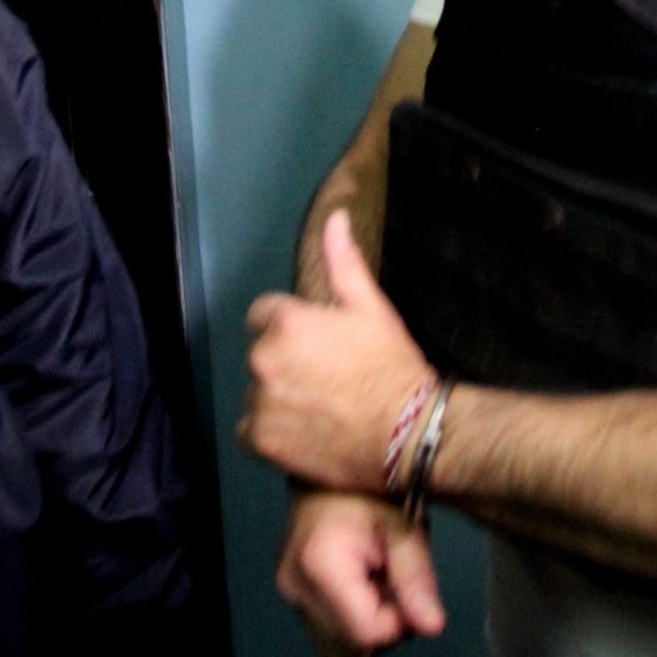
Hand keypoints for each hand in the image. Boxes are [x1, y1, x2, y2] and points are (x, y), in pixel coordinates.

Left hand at [241, 211, 432, 491]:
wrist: (407, 433)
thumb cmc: (391, 366)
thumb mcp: (371, 308)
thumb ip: (343, 262)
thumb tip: (334, 216)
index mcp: (286, 322)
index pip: (263, 315)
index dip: (290, 329)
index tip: (316, 347)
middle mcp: (264, 358)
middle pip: (261, 355)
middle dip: (284, 362)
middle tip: (324, 380)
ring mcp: (260, 402)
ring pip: (257, 394)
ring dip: (276, 398)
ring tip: (317, 409)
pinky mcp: (261, 440)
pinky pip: (250, 432)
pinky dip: (269, 433)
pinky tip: (301, 434)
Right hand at [277, 489, 445, 656]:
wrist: (330, 459)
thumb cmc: (368, 487)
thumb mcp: (403, 526)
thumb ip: (417, 579)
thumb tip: (432, 628)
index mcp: (320, 565)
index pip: (368, 634)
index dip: (399, 621)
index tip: (406, 586)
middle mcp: (295, 584)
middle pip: (352, 647)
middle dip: (384, 626)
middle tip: (394, 579)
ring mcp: (288, 591)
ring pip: (339, 649)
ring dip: (368, 628)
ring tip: (378, 581)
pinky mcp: (291, 593)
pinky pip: (328, 636)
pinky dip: (351, 623)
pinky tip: (362, 589)